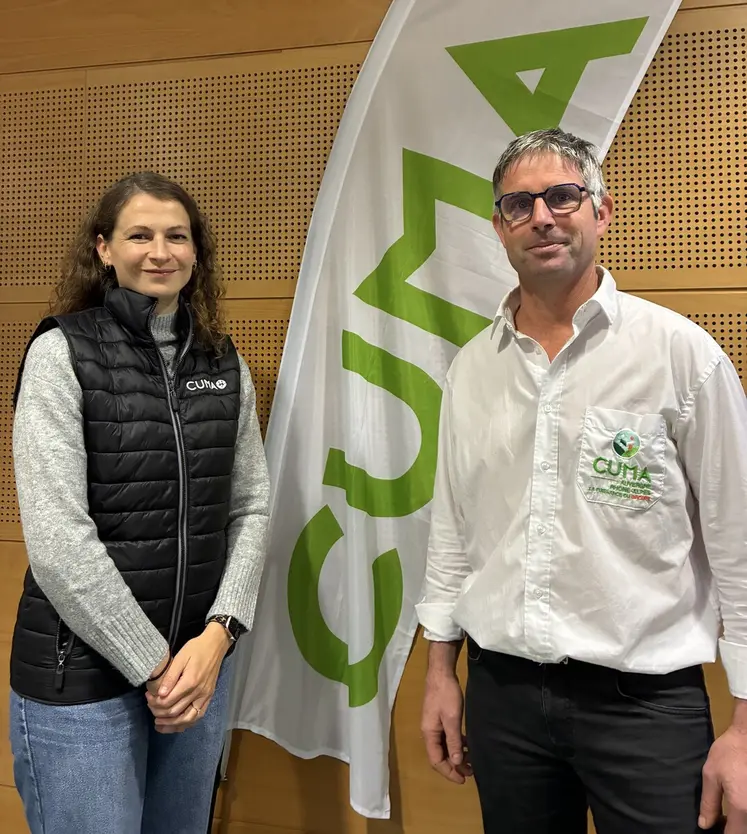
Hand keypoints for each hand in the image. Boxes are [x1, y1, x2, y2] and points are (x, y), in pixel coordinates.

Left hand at [145, 623, 230, 733]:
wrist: (215, 645)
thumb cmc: (196, 649)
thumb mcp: (180, 657)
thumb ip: (170, 676)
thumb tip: (160, 694)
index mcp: (190, 682)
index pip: (168, 702)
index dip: (155, 703)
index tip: (147, 697)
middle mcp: (198, 693)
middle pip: (175, 712)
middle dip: (159, 713)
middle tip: (150, 706)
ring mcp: (205, 697)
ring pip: (187, 719)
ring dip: (172, 724)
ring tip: (159, 724)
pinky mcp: (208, 698)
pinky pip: (198, 716)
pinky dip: (186, 724)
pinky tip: (176, 725)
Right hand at [421, 668, 472, 783]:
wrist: (441, 673)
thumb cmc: (446, 695)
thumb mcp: (452, 719)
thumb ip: (453, 741)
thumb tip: (455, 762)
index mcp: (429, 734)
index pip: (436, 760)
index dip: (449, 772)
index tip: (463, 779)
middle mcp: (429, 732)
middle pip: (439, 755)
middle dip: (453, 766)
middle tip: (470, 772)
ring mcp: (433, 725)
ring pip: (444, 747)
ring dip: (455, 755)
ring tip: (471, 761)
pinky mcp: (439, 719)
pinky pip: (446, 738)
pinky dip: (456, 744)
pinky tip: (466, 745)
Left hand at [700, 724, 746, 830]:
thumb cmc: (730, 752)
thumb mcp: (711, 775)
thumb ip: (709, 803)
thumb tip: (705, 824)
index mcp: (741, 808)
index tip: (715, 828)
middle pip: (744, 833)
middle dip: (733, 830)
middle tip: (721, 821)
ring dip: (740, 824)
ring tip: (729, 816)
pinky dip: (746, 816)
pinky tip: (738, 808)